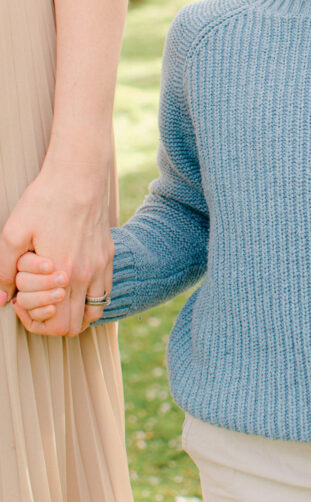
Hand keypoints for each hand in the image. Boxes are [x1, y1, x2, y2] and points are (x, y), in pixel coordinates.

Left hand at [0, 159, 113, 335]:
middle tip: (35, 304)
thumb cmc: (46, 199)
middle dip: (52, 324)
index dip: (32, 321)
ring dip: (74, 314)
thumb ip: (3, 270)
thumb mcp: (13, 232)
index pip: (55, 325)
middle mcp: (87, 274)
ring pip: (93, 313)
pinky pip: (104, 292)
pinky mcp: (108, 255)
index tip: (19, 302)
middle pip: (75, 326)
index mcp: (64, 273)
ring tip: (55, 299)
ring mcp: (101, 265)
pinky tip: (72, 284)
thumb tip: (0, 298)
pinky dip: (89, 298)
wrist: (79, 174)